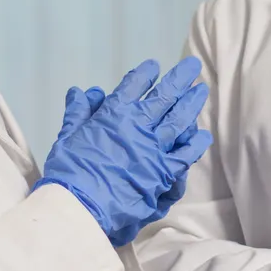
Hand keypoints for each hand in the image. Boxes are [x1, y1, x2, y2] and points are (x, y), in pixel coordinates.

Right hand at [38, 57, 211, 245]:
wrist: (81, 205)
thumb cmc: (69, 172)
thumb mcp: (67, 137)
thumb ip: (78, 113)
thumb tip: (81, 91)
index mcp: (113, 115)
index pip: (133, 86)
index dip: (145, 74)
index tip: (154, 65)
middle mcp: (139, 126)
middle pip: (165, 96)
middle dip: (180, 78)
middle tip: (192, 66)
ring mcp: (154, 148)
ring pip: (179, 119)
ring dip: (192, 103)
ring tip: (201, 90)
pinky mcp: (165, 172)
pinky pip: (186, 154)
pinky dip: (195, 143)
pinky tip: (203, 135)